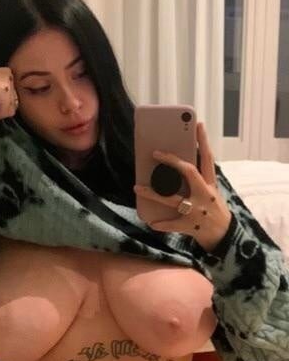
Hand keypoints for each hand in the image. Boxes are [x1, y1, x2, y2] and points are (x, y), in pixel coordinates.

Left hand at [133, 121, 231, 249]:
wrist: (223, 235)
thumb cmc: (211, 208)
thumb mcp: (209, 191)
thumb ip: (196, 179)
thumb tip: (173, 164)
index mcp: (210, 184)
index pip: (208, 158)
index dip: (203, 141)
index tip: (197, 125)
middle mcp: (205, 194)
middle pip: (189, 173)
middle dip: (172, 161)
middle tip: (155, 153)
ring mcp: (197, 210)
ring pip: (173, 199)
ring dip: (153, 194)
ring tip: (137, 187)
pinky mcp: (190, 225)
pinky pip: (172, 224)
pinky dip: (161, 224)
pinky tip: (151, 222)